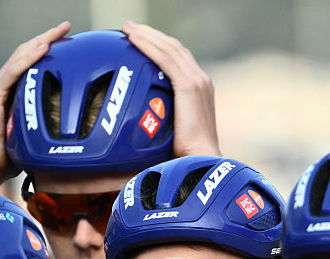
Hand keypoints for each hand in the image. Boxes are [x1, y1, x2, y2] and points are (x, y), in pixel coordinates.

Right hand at [0, 22, 70, 189]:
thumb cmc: (14, 157)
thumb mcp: (37, 135)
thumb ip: (49, 124)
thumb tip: (78, 126)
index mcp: (12, 93)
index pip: (31, 63)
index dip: (47, 48)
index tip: (68, 39)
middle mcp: (2, 86)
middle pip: (26, 54)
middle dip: (46, 38)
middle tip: (66, 27)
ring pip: (20, 58)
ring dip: (40, 42)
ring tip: (59, 32)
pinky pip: (13, 72)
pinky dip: (28, 59)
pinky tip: (44, 48)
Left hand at [121, 21, 219, 156]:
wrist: (202, 159)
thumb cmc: (187, 153)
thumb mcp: (175, 130)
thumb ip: (163, 118)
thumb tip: (142, 121)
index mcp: (200, 87)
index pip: (179, 58)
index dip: (160, 45)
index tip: (142, 39)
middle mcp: (201, 79)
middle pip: (174, 47)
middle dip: (151, 34)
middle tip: (130, 28)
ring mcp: (197, 81)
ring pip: (169, 48)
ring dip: (147, 35)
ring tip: (128, 28)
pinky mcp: (189, 86)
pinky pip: (165, 59)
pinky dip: (149, 46)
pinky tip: (134, 40)